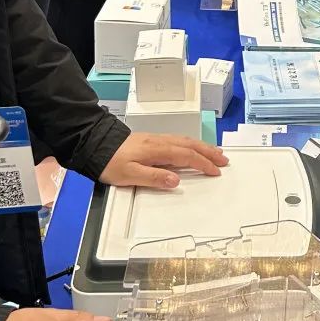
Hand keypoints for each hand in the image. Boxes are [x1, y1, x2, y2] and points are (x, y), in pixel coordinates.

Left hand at [99, 133, 226, 190]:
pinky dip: (191, 144)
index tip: (216, 171)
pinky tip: (192, 148)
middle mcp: (159, 141)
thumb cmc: (110, 162)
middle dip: (209, 152)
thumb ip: (154, 178)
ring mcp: (155, 139)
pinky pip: (178, 139)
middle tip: (225, 159)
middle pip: (190, 144)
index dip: (203, 164)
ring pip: (185, 140)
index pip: (186, 156)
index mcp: (157, 150)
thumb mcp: (129, 175)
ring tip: (215, 152)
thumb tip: (176, 180)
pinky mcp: (151, 140)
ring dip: (202, 146)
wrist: (95, 145)